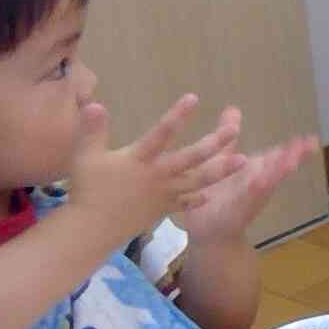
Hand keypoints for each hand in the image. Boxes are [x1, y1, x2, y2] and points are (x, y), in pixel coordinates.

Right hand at [66, 96, 241, 243]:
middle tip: (234, 130)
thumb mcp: (85, 155)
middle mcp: (158, 175)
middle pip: (191, 157)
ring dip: (221, 170)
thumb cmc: (88, 189)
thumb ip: (92, 129)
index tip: (194, 98)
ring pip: (198, 180)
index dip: (178, 116)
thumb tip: (94, 102)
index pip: (162, 133)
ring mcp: (164, 193)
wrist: (92, 229)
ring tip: (244, 161)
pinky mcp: (163, 209)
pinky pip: (186, 203)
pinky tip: (211, 193)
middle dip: (214, 143)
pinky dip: (199, 198)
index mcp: (140, 159)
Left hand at [177, 126, 318, 247]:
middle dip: (293, 157)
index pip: (278, 156)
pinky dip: (254, 189)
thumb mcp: (220, 162)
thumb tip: (234, 109)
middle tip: (310, 145)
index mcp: (255, 170)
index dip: (295, 148)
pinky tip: (261, 180)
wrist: (208, 232)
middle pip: (278, 167)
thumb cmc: (215, 197)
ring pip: (266, 181)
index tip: (311, 139)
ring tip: (293, 159)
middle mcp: (256, 183)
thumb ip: (227, 138)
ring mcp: (248, 198)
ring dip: (279, 171)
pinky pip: (246, 199)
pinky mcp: (236, 211)